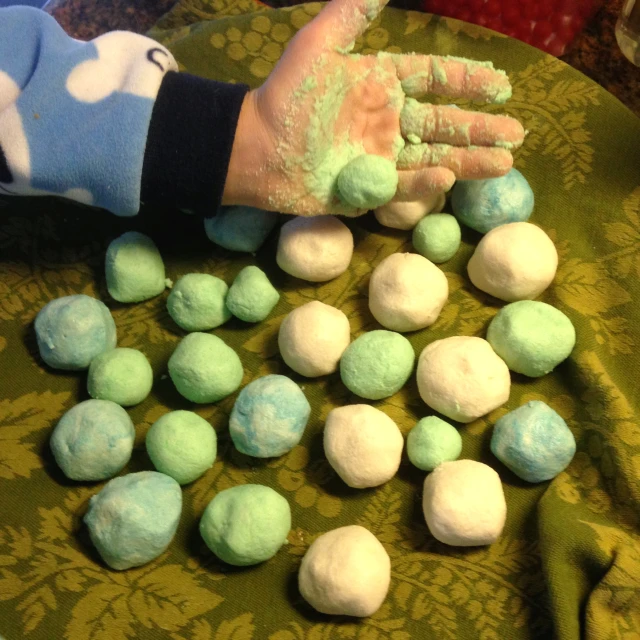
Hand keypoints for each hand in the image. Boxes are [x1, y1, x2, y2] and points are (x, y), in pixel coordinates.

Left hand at [223, 0, 524, 215]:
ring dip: (469, 159)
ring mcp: (381, 157)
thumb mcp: (318, 46)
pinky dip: (425, 183)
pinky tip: (450, 176)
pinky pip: (402, 185)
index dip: (468, 81)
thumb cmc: (286, 97)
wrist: (256, 147)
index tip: (500, 84)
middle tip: (517, 131)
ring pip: (433, 157)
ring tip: (505, 162)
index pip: (434, 79)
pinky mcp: (368, 187)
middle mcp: (388, 121)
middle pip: (443, 123)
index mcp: (381, 84)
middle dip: (480, 127)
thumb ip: (352, 13)